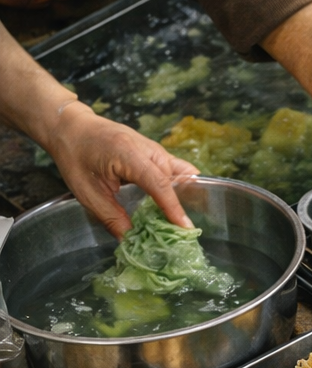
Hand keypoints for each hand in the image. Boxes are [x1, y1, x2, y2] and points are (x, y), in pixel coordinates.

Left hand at [45, 101, 196, 238]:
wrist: (70, 125)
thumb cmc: (74, 156)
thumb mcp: (87, 192)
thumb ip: (111, 218)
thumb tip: (131, 241)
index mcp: (127, 154)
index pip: (159, 183)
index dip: (173, 208)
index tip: (185, 229)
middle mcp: (146, 148)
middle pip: (175, 178)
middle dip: (184, 205)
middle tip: (183, 231)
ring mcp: (153, 147)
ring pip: (180, 173)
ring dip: (185, 195)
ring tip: (182, 219)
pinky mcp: (154, 151)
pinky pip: (175, 168)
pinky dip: (180, 186)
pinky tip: (177, 203)